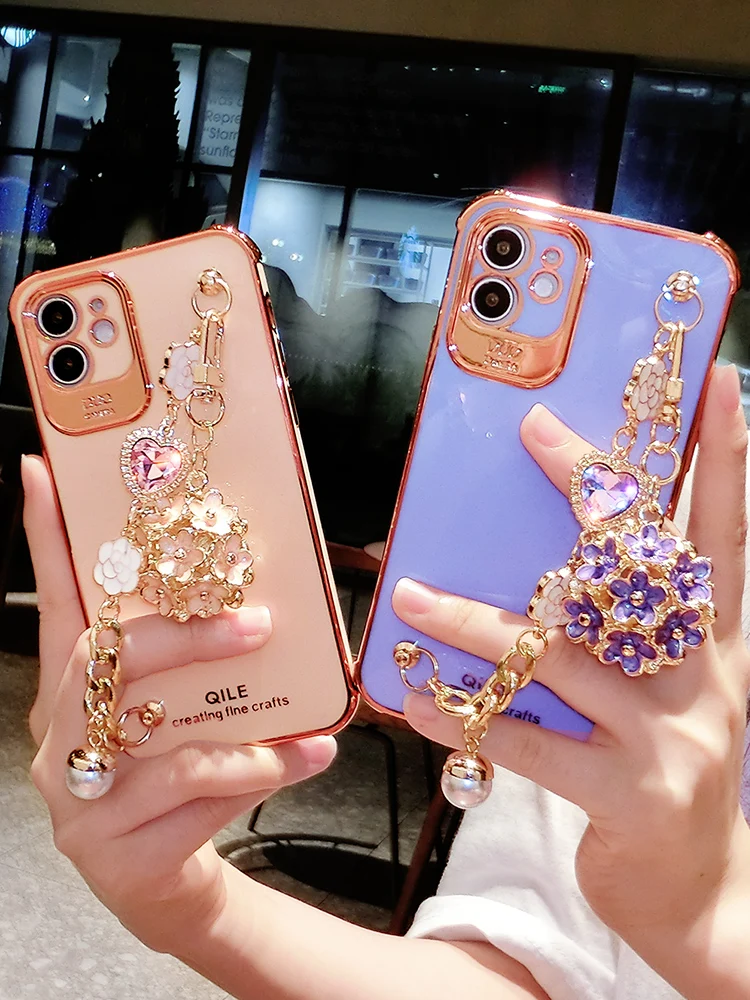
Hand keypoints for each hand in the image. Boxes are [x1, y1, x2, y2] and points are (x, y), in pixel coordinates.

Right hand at [22, 454, 336, 953]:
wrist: (171, 881)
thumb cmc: (181, 774)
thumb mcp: (180, 709)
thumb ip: (196, 661)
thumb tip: (261, 594)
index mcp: (71, 693)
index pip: (58, 605)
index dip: (47, 540)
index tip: (42, 472)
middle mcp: (60, 740)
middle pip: (106, 664)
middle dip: (187, 636)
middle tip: (258, 622)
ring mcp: (80, 801)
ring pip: (161, 744)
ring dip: (245, 730)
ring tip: (313, 725)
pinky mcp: (115, 854)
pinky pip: (198, 799)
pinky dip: (262, 773)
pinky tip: (309, 759)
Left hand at [394, 366, 749, 990]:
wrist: (697, 897)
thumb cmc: (661, 773)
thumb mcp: (664, 691)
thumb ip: (618, 632)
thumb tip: (536, 566)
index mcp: (717, 646)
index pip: (724, 536)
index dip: (726, 460)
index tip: (722, 384)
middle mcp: (702, 679)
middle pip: (640, 566)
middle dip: (588, 492)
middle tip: (536, 432)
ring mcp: (669, 739)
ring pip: (562, 652)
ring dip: (476, 619)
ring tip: (411, 594)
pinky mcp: (626, 797)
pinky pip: (529, 743)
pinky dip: (465, 717)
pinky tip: (414, 699)